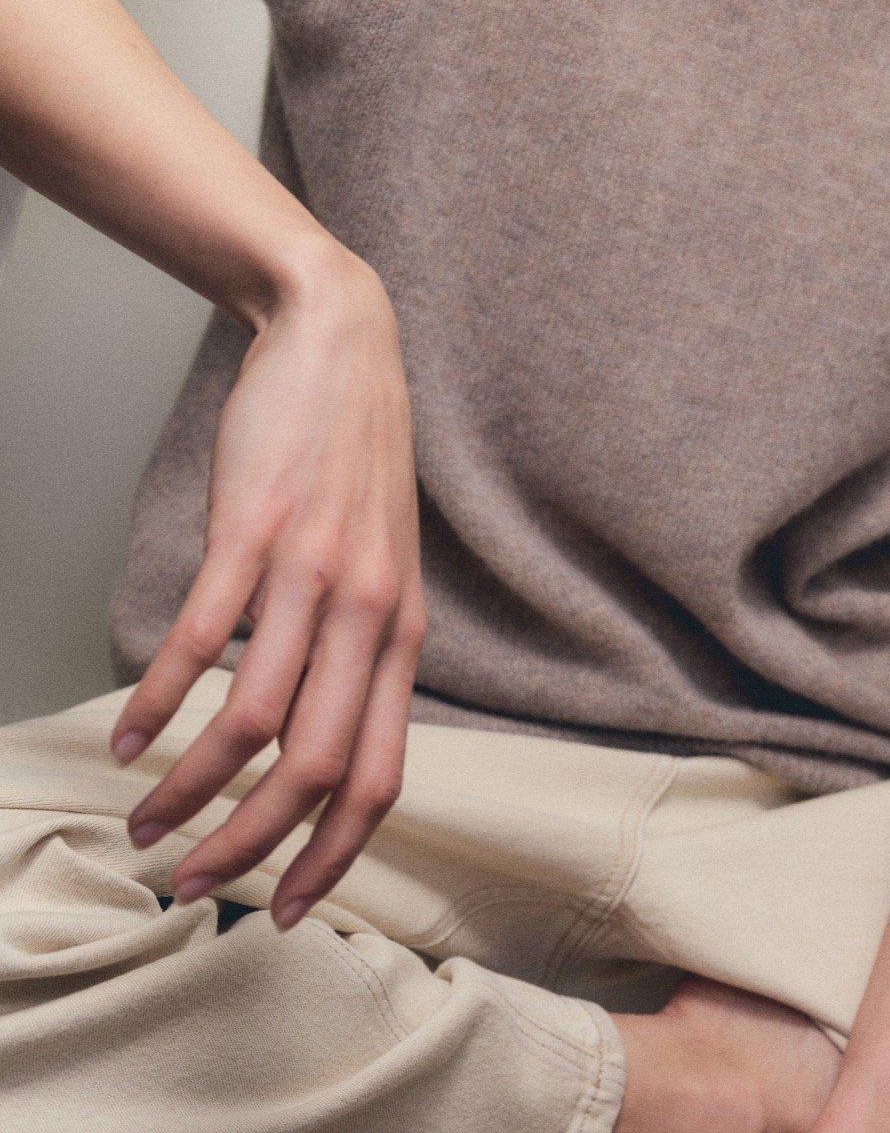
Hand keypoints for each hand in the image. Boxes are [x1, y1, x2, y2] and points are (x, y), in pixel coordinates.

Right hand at [109, 252, 427, 929]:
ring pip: (249, 721)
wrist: (343, 341)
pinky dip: (153, 701)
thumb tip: (322, 741)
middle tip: (192, 884)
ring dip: (188, 787)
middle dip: (248, 846)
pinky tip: (125, 732)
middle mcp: (368, 613)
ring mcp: (311, 572)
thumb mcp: (387, 564)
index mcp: (403, 633)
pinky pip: (199, 643)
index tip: (283, 908)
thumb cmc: (355, 463)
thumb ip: (364, 649)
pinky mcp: (253, 532)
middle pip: (314, 770)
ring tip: (144, 818)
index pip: (380, 775)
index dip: (333, 856)